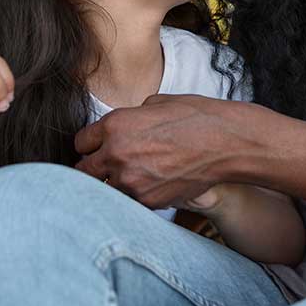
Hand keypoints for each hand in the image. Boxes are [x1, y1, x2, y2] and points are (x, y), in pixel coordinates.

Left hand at [75, 94, 246, 208]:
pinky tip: (151, 184)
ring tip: (133, 176)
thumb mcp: (155, 104)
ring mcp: (131, 181)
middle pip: (83, 172)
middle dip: (92, 169)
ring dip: (114, 184)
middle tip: (104, 167)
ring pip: (105, 190)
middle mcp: (116, 154)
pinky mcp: (147, 201)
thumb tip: (119, 130)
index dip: (89, 145)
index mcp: (114, 125)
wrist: (226, 143)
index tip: (96, 148)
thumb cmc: (194, 117)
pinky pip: (129, 201)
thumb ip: (129, 119)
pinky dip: (135, 195)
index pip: (80, 143)